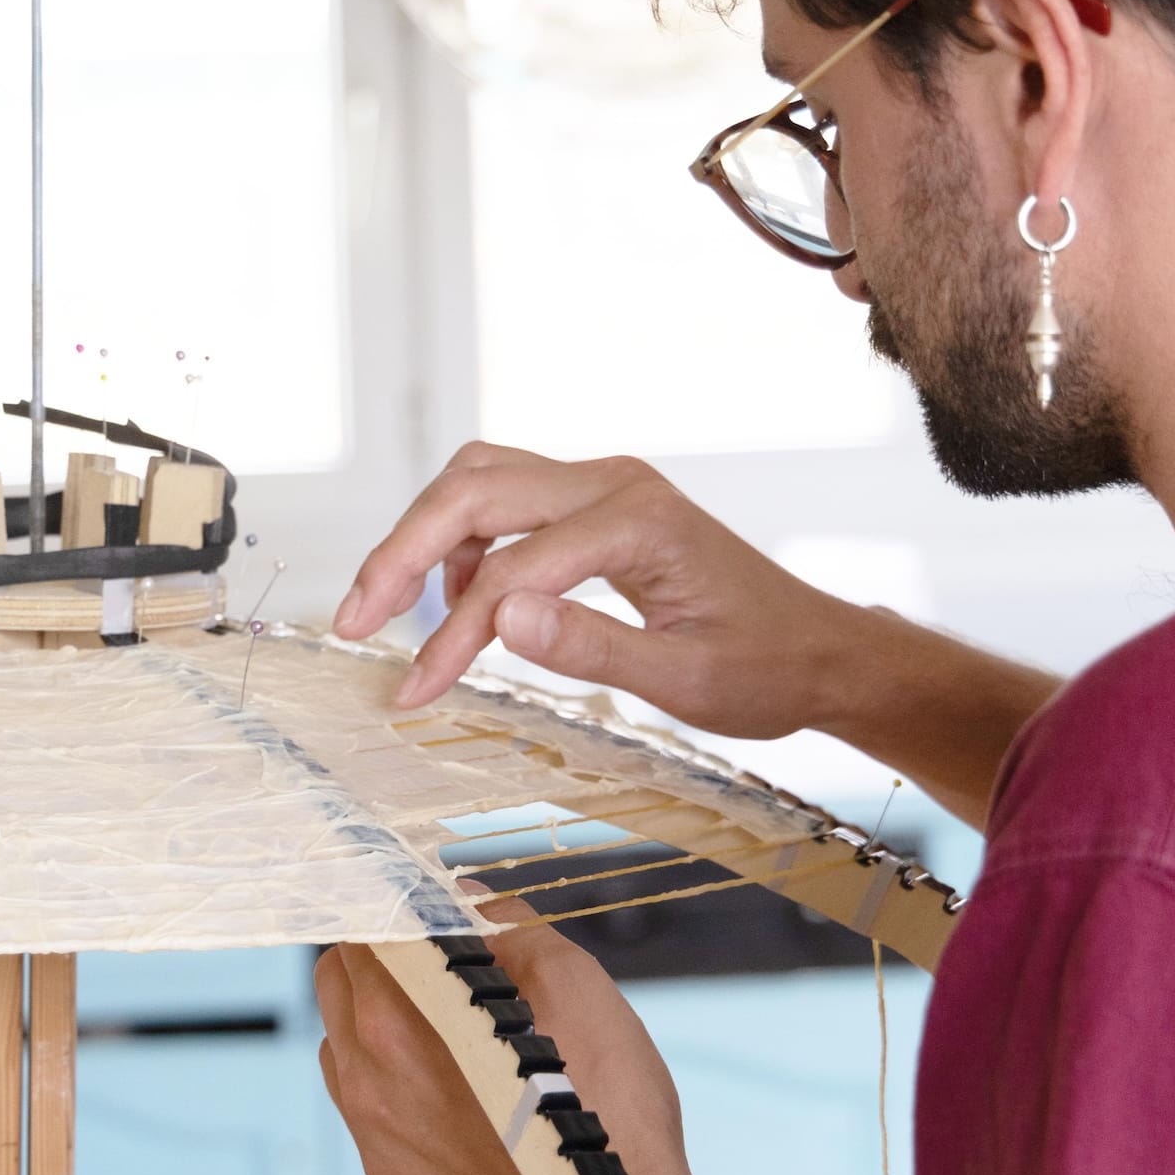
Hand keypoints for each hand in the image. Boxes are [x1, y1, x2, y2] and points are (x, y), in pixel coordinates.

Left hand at [316, 898, 690, 1174]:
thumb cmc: (609, 1105)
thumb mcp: (575, 985)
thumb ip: (508, 928)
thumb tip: (466, 899)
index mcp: (397, 1020)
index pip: (362, 931)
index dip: (394, 908)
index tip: (425, 904)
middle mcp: (367, 1084)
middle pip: (337, 986)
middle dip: (380, 960)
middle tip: (441, 960)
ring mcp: (377, 1150)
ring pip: (347, 1057)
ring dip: (382, 1030)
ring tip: (457, 1037)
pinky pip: (378, 1130)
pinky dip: (407, 1105)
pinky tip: (470, 1112)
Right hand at [331, 441, 846, 726]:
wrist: (821, 651)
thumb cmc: (766, 669)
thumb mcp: (685, 681)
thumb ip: (592, 648)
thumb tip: (498, 617)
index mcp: (636, 520)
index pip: (509, 569)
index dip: (449, 635)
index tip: (412, 692)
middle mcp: (613, 483)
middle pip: (471, 489)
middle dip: (401, 554)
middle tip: (353, 623)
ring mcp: (604, 485)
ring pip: (479, 481)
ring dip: (423, 538)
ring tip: (389, 614)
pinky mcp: (597, 503)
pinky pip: (506, 499)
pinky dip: (464, 541)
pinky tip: (465, 604)